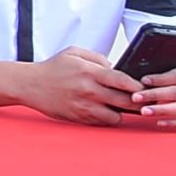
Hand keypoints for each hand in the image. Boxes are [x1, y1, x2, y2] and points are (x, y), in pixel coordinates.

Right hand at [18, 46, 139, 124]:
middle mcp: (88, 91)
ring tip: (120, 106)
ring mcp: (84, 107)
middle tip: (142, 101)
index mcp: (89, 72)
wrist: (30, 85)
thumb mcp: (74, 52)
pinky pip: (102, 122)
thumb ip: (98, 58)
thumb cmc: (54, 68)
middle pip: (125, 101)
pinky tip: (105, 110)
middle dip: (138, 102)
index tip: (145, 87)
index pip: (123, 81)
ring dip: (121, 112)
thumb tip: (117, 69)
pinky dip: (107, 118)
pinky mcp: (79, 118)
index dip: (138, 86)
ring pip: (116, 116)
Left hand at [131, 61, 175, 130]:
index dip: (161, 79)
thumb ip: (162, 62)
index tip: (143, 81)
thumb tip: (139, 68)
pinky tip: (159, 122)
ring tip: (145, 111)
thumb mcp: (174, 58)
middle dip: (155, 95)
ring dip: (162, 111)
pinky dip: (174, 123)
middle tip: (136, 97)